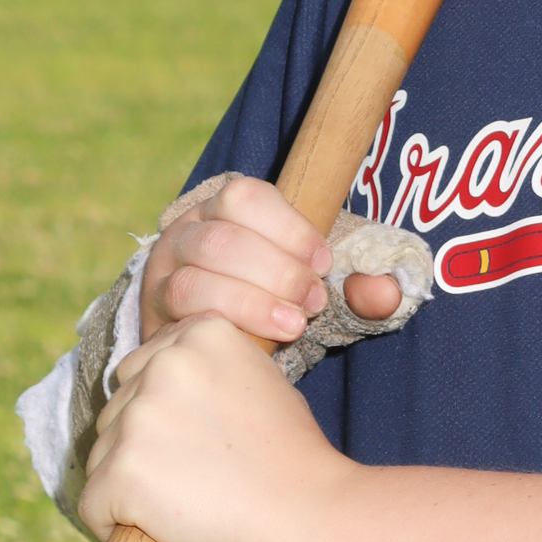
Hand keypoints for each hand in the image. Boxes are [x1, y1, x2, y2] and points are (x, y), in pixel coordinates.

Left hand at [78, 313, 351, 541]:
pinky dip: (114, 524)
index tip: (201, 441)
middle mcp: (164, 362)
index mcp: (201, 333)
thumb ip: (209, 370)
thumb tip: (156, 385)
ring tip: (185, 503)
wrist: (311, 515)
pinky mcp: (122, 470)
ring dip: (129, 484)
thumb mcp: (261, 381)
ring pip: (102, 455)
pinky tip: (160, 530)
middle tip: (195, 477)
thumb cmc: (294, 460)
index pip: (143, 369)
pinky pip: (93, 504)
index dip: (166, 414)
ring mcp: (140, 416)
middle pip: (117, 410)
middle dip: (142, 446)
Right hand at [141, 174, 400, 343]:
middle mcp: (188, 231)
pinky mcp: (155, 316)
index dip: (289, 229)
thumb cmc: (280, 299)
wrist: (222, 340)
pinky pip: (179, 318)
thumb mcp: (324, 285)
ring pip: (195, 279)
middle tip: (313, 304)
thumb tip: (386, 293)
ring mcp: (164, 273)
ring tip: (293, 327)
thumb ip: (359, 288)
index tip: (324, 265)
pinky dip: (224, 328)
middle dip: (277, 273)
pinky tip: (254, 345)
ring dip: (252, 304)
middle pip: (221, 240)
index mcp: (226, 207)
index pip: (245, 196)